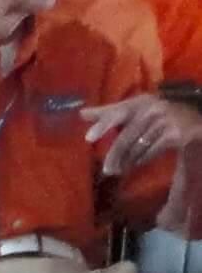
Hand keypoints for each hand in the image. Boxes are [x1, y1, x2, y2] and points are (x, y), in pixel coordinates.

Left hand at [86, 94, 201, 174]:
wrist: (190, 120)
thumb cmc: (154, 115)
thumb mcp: (134, 110)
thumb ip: (109, 113)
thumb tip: (81, 113)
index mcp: (139, 102)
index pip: (117, 113)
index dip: (103, 124)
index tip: (88, 138)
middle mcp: (152, 108)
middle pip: (126, 137)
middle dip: (115, 156)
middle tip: (107, 170)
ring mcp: (165, 120)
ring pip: (138, 147)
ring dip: (128, 161)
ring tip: (120, 168)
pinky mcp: (175, 134)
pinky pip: (151, 151)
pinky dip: (142, 159)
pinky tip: (138, 162)